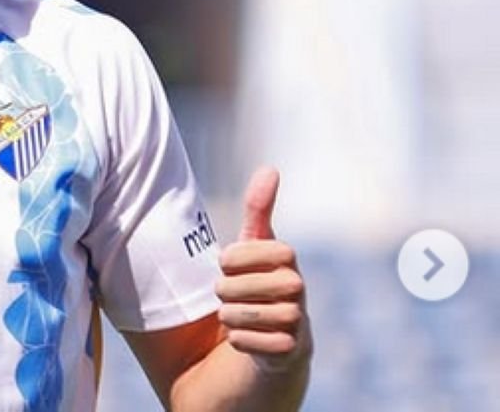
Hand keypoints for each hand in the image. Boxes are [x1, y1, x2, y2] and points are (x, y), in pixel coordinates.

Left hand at [216, 167, 311, 372]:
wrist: (274, 338)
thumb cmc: (258, 283)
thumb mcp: (254, 245)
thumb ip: (259, 209)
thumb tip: (271, 168)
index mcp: (286, 259)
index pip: (241, 253)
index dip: (230, 260)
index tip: (230, 265)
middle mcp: (297, 288)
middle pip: (234, 287)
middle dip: (225, 291)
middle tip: (231, 294)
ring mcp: (296, 321)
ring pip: (238, 316)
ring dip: (228, 316)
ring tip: (235, 315)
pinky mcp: (290, 352)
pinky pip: (246, 343)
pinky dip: (238, 341)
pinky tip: (247, 338)